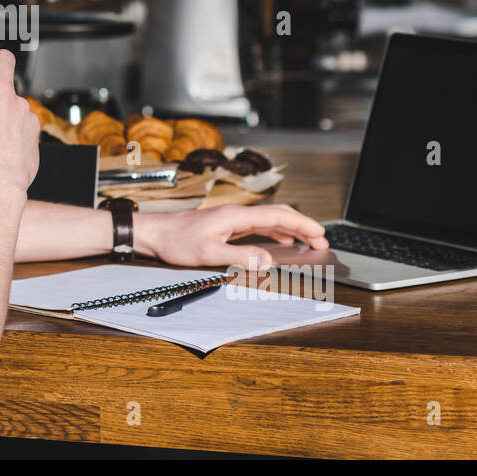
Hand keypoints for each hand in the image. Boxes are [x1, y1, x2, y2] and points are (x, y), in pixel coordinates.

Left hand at [136, 204, 327, 269]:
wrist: (155, 233)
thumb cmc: (176, 242)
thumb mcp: (208, 253)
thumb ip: (238, 257)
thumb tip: (267, 261)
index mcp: (235, 216)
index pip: (277, 215)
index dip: (302, 224)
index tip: (320, 233)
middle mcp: (236, 214)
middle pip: (278, 215)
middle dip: (302, 226)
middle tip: (322, 240)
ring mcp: (232, 219)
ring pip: (269, 220)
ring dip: (290, 229)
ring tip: (308, 241)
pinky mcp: (226, 226)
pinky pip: (258, 226)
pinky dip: (275, 232)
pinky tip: (280, 240)